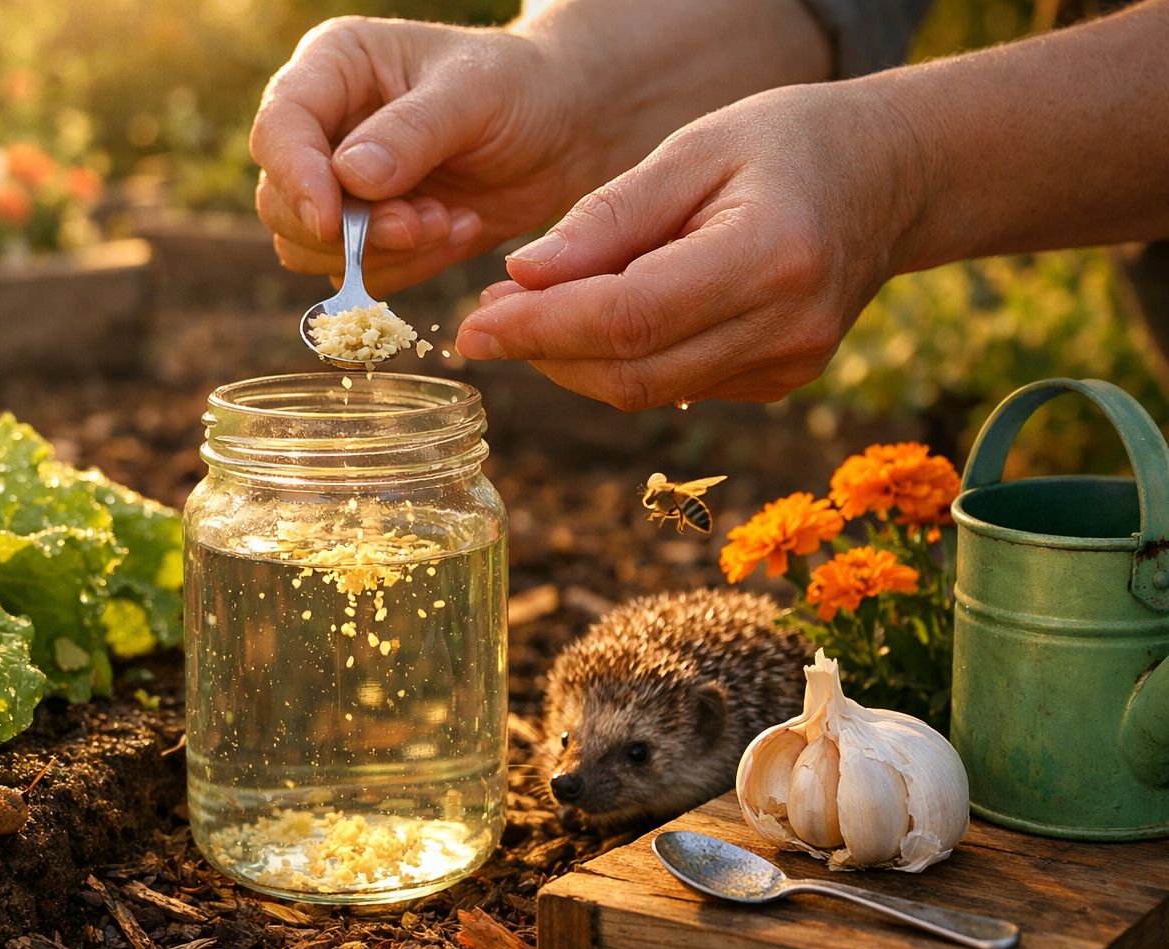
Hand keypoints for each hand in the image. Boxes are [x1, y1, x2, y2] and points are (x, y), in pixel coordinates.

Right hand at [249, 17, 595, 294]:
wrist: (565, 132)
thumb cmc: (520, 88)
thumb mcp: (475, 92)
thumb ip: (412, 132)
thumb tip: (350, 178)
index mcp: (332, 69)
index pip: (279, 129)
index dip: (296, 179)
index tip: (332, 221)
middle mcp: (323, 129)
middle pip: (280, 203)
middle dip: (350, 230)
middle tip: (423, 222)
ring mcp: (342, 188)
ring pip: (311, 249)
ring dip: (383, 252)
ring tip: (450, 220)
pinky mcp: (371, 235)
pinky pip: (361, 276)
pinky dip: (410, 267)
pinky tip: (459, 229)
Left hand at [455, 83, 926, 409]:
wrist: (889, 178)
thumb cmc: (786, 144)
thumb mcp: (694, 149)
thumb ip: (608, 218)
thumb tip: (523, 277)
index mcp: (770, 256)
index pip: (628, 319)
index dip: (540, 329)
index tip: (473, 325)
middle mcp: (787, 328)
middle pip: (630, 372)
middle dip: (543, 351)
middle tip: (487, 314)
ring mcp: (788, 367)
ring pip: (645, 392)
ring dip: (570, 362)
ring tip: (525, 312)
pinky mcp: (778, 383)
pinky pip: (674, 387)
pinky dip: (618, 362)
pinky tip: (591, 321)